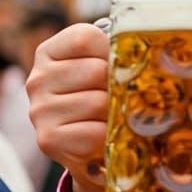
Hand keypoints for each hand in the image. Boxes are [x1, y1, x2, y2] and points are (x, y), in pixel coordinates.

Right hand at [26, 23, 109, 191]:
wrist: (91, 153)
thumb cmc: (102, 101)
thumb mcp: (105, 68)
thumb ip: (117, 52)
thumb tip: (154, 50)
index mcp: (49, 53)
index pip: (86, 38)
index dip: (111, 53)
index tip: (114, 68)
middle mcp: (37, 79)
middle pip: (96, 71)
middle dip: (117, 87)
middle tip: (118, 100)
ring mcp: (39, 109)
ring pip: (98, 102)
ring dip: (114, 114)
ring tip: (111, 119)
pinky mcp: (48, 139)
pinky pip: (94, 133)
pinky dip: (107, 136)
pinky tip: (103, 137)